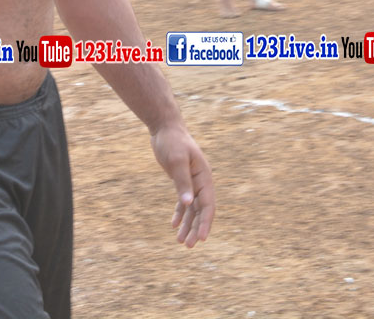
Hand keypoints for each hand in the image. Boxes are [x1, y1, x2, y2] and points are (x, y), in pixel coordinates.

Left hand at [150, 124, 214, 246]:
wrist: (165, 128)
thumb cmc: (172, 142)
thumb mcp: (176, 161)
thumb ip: (182, 183)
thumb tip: (188, 204)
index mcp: (204, 177)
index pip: (208, 205)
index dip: (206, 222)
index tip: (202, 239)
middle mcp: (201, 182)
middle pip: (201, 210)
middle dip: (196, 228)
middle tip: (189, 246)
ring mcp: (192, 182)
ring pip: (192, 209)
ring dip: (188, 225)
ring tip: (181, 242)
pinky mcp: (182, 181)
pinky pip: (183, 202)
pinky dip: (180, 214)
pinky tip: (174, 225)